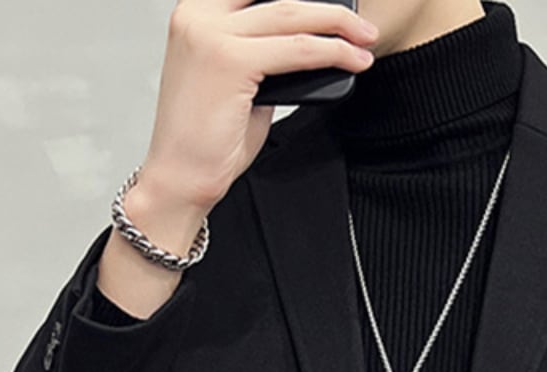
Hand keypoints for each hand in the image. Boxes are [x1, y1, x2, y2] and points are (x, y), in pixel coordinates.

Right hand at [143, 0, 380, 211]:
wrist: (179, 179)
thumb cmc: (205, 142)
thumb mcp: (237, 85)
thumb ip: (262, 58)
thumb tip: (301, 47)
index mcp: (195, 14)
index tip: (333, 5)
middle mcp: (198, 17)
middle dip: (328, 8)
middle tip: (362, 23)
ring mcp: (210, 35)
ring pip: (291, 14)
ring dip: (337, 25)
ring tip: (366, 39)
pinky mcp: (229, 61)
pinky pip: (296, 49)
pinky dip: (330, 52)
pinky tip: (353, 60)